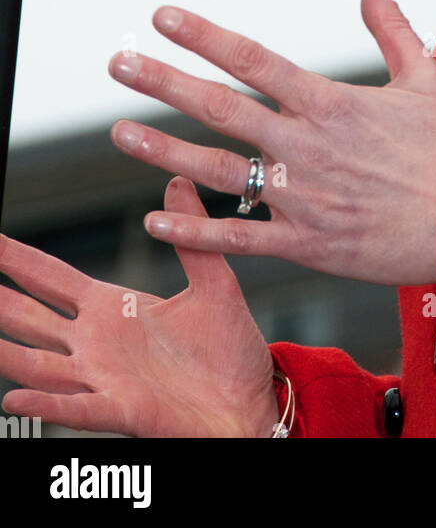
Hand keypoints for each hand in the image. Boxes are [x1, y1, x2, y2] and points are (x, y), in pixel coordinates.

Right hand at [0, 178, 278, 437]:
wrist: (252, 402)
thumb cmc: (229, 351)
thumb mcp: (213, 282)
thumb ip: (191, 236)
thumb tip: (178, 182)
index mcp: (114, 309)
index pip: (52, 279)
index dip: (18, 260)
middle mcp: (98, 344)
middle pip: (32, 318)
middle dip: (0, 300)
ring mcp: (105, 379)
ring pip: (41, 364)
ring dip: (9, 352)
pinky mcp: (124, 411)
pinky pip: (78, 407)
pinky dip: (46, 402)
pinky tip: (16, 396)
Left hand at [107, 0, 435, 284]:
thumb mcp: (424, 74)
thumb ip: (389, 24)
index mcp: (329, 102)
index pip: (252, 59)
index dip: (203, 35)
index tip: (163, 17)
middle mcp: (306, 145)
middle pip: (220, 108)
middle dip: (164, 83)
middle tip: (120, 65)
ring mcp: (302, 197)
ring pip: (217, 171)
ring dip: (162, 152)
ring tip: (120, 134)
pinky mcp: (307, 243)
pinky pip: (240, 238)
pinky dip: (194, 231)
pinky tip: (155, 221)